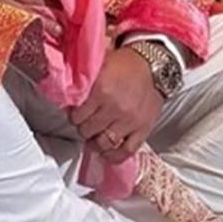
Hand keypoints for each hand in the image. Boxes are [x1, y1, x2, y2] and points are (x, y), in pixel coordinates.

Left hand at [70, 46, 163, 163]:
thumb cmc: (126, 64)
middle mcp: (115, 108)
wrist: (154, 66)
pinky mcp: (143, 129)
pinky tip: (106, 154)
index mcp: (102, 91)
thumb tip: (68, 98)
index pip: (78, 116)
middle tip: (85, 124)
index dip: (74, 116)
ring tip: (94, 138)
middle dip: (83, 128)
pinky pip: (126, 151)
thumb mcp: (101, 65)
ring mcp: (130, 121)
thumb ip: (85, 82)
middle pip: (88, 130)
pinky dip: (114, 156)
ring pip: (104, 142)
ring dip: (95, 142)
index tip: (76, 115)